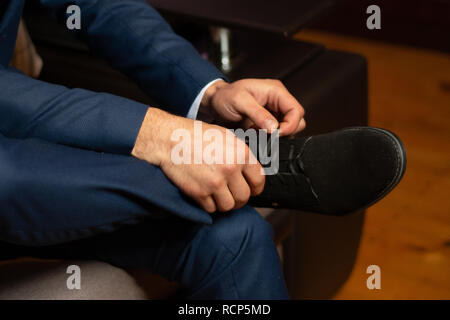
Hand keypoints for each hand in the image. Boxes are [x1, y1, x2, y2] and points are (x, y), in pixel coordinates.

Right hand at [132, 107, 264, 212]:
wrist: (170, 140)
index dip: (255, 188)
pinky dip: (209, 205)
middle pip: (244, 197)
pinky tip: (205, 194)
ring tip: (218, 195)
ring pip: (228, 206)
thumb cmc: (195, 135)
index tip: (251, 189)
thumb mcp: (225, 137)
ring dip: (224, 203)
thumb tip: (251, 171)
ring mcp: (215, 182)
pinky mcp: (199, 192)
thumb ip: (240, 154)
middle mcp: (230, 169)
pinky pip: (211, 209)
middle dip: (239, 198)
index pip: (258, 181)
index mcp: (240, 153)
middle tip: (232, 193)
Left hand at [201, 79, 305, 135]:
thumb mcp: (239, 101)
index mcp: (276, 92)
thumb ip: (258, 113)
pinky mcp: (268, 124)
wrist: (214, 103)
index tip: (276, 134)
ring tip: (257, 134)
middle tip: (267, 136)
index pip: (296, 110)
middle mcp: (278, 102)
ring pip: (289, 130)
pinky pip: (277, 135)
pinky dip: (268, 139)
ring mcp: (274, 113)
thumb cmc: (224, 97)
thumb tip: (274, 127)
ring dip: (276, 137)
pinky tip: (255, 136)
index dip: (290, 125)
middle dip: (285, 132)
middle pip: (297, 121)